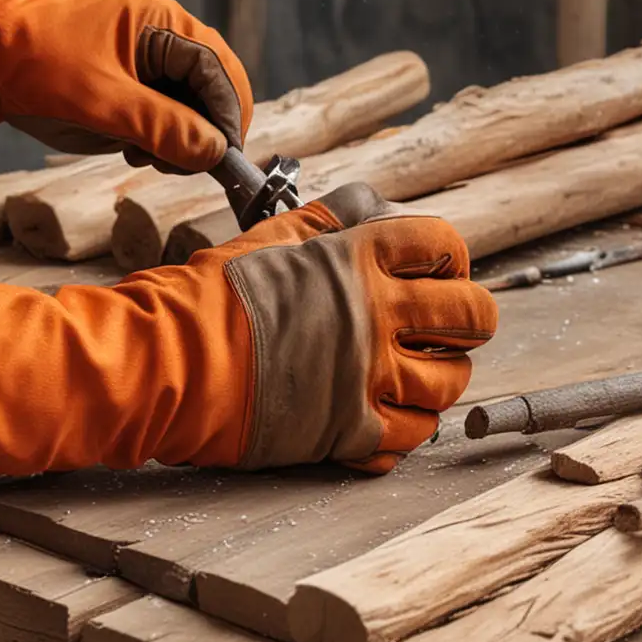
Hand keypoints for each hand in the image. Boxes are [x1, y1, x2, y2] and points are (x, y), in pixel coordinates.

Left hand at [0, 0, 251, 172]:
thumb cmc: (35, 64)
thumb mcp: (101, 102)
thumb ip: (162, 126)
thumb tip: (215, 151)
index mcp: (161, 22)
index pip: (219, 70)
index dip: (228, 116)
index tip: (222, 158)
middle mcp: (161, 33)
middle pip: (211, 86)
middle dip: (203, 129)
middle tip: (182, 164)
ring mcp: (144, 56)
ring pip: (189, 103)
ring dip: (180, 136)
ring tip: (145, 156)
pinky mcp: (128, 79)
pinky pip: (162, 110)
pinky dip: (158, 135)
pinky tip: (134, 148)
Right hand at [0, 184, 497, 478]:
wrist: (169, 362)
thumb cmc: (208, 296)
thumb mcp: (269, 239)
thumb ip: (326, 223)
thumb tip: (362, 206)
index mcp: (358, 258)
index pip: (445, 246)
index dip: (452, 258)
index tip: (441, 270)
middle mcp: (375, 315)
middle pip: (473, 314)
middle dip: (470, 318)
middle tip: (451, 325)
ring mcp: (367, 376)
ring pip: (451, 380)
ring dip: (443, 375)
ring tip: (421, 372)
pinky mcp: (349, 431)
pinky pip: (411, 435)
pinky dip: (409, 427)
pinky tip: (392, 414)